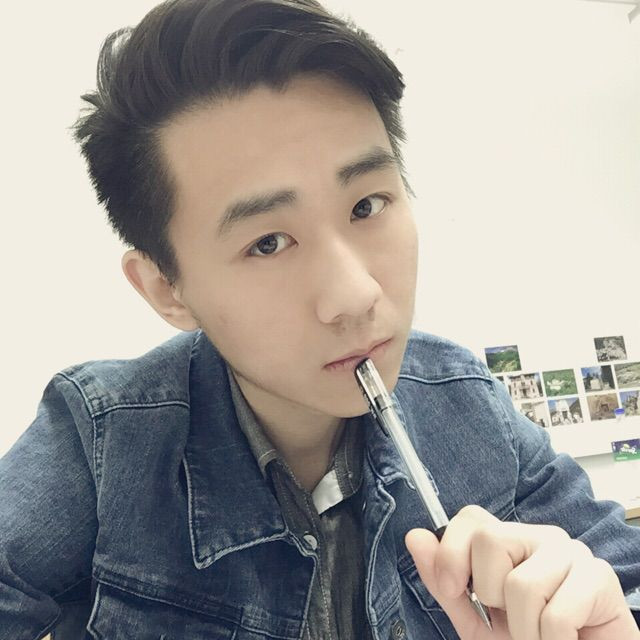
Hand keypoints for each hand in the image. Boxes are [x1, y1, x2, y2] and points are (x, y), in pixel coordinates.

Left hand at [404, 505, 639, 639]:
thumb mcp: (476, 619)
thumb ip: (444, 582)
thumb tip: (414, 537)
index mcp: (511, 540)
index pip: (470, 517)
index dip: (452, 553)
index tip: (451, 589)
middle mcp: (541, 536)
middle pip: (489, 540)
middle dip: (490, 593)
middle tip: (511, 616)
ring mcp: (572, 552)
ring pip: (521, 585)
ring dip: (524, 629)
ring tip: (538, 634)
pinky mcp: (600, 578)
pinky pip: (556, 615)